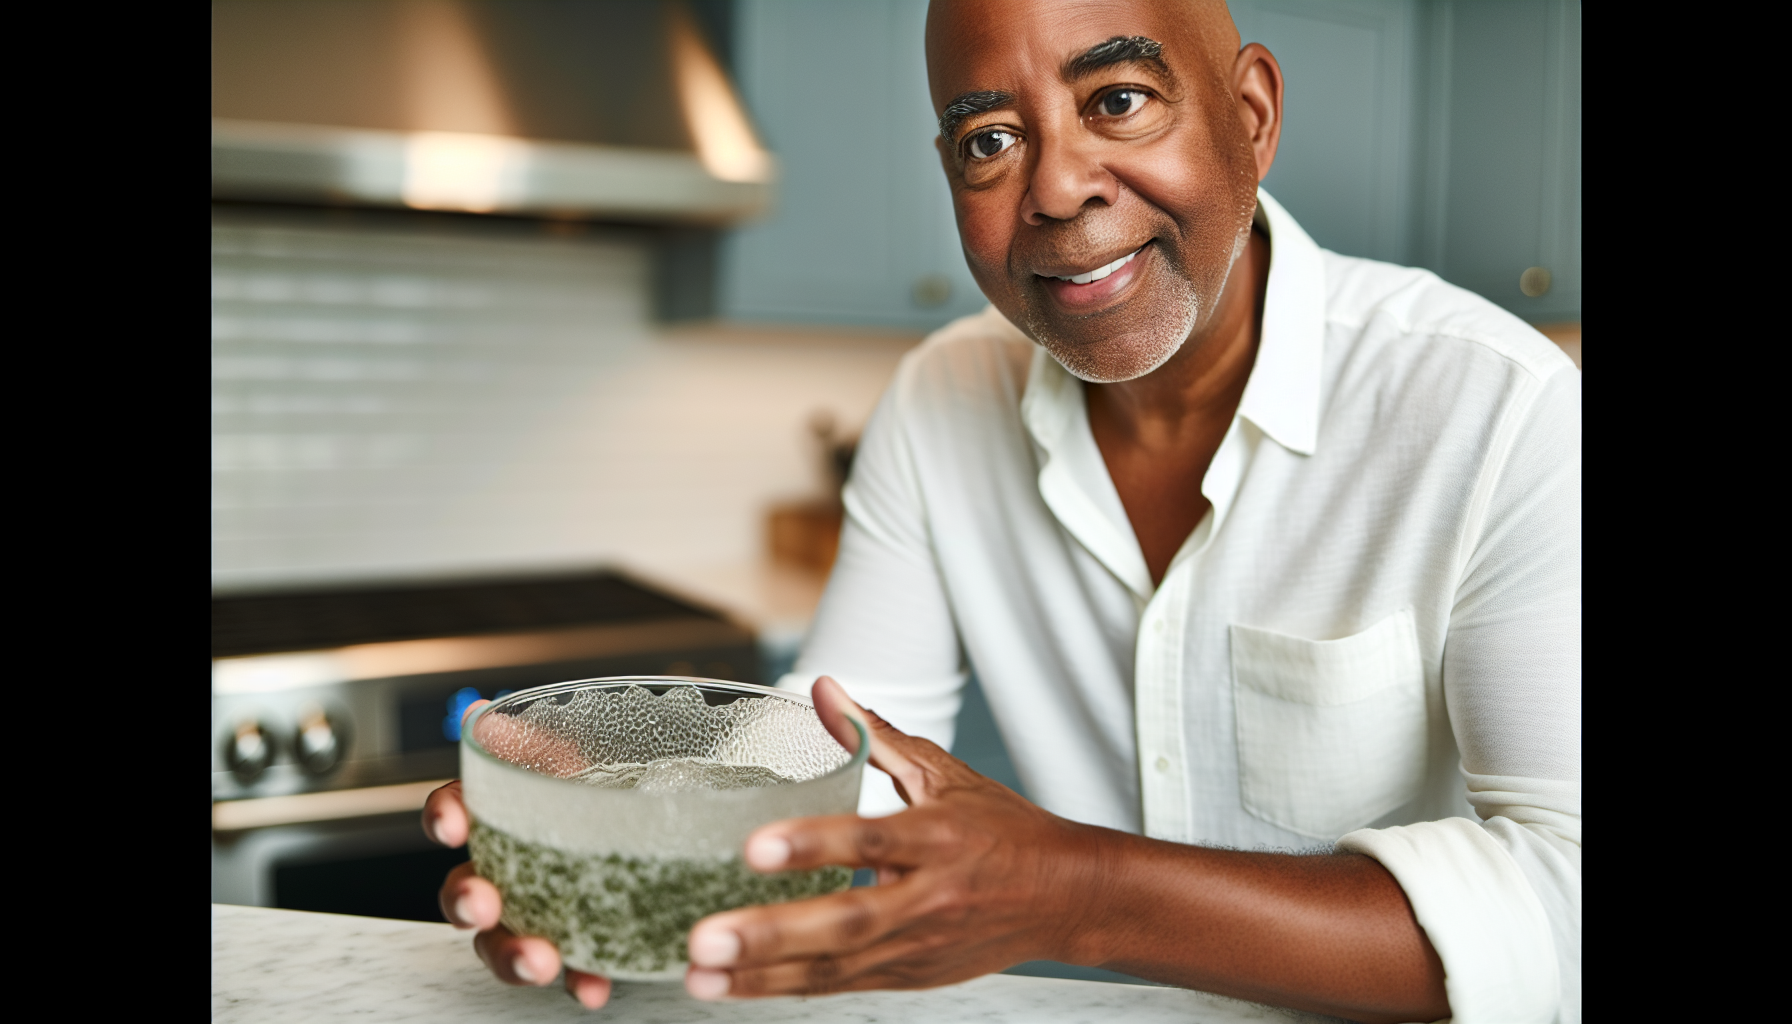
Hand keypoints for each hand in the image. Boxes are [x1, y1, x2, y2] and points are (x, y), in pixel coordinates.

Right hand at [423, 701, 612, 1009]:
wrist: (662, 815)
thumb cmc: (608, 780)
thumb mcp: (577, 748)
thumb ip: (529, 737)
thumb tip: (479, 710)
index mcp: (501, 814)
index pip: (453, 810)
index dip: (444, 815)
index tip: (452, 823)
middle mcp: (509, 867)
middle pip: (466, 891)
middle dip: (466, 901)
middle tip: (484, 903)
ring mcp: (542, 908)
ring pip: (506, 940)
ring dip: (514, 955)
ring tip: (541, 961)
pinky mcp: (581, 938)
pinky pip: (572, 967)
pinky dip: (580, 980)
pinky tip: (594, 985)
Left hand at [681, 676, 1107, 998]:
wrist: (1065, 899)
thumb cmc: (1004, 833)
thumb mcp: (947, 774)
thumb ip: (877, 737)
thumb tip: (824, 689)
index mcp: (939, 837)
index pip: (871, 840)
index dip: (813, 845)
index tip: (754, 848)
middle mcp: (928, 897)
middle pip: (846, 921)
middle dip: (771, 933)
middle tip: (705, 937)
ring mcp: (917, 944)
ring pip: (835, 967)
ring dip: (762, 976)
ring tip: (699, 976)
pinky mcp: (908, 975)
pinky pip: (839, 985)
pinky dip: (785, 988)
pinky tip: (734, 988)